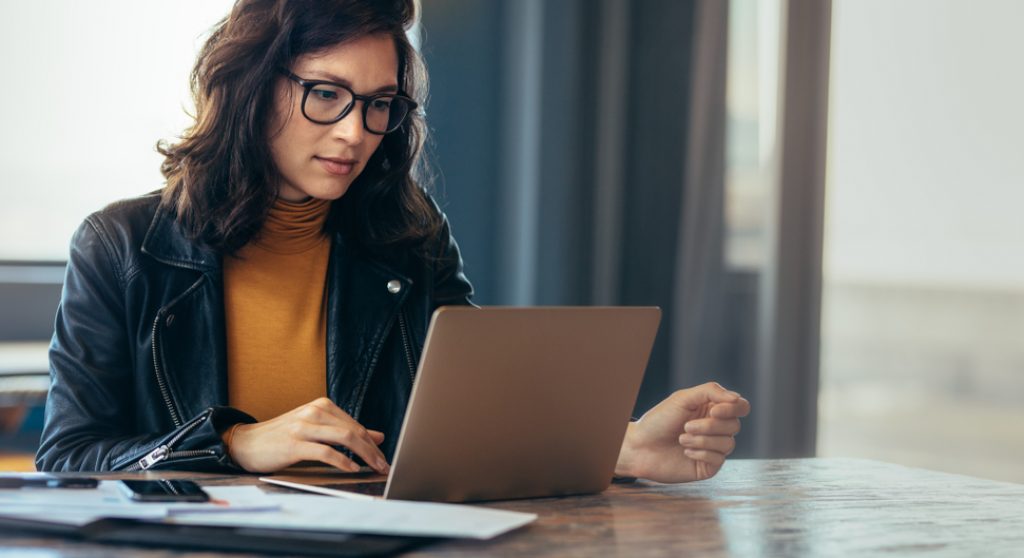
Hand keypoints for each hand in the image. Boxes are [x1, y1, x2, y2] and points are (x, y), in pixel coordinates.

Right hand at [226, 397, 389, 473]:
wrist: (245, 442)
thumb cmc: (282, 437)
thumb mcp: (316, 429)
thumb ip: (344, 431)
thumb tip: (378, 436)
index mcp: (321, 406)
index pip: (356, 425)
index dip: (373, 443)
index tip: (383, 458)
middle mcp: (314, 412)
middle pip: (354, 431)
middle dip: (373, 450)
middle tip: (384, 466)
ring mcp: (304, 426)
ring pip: (344, 438)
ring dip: (364, 455)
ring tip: (374, 468)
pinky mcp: (294, 444)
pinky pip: (325, 452)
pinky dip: (342, 461)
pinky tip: (352, 469)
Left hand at [615, 382, 749, 482]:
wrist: (640, 447)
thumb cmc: (659, 420)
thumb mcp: (683, 398)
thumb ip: (711, 392)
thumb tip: (736, 398)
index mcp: (712, 409)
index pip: (740, 407)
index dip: (733, 409)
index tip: (714, 411)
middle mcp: (716, 429)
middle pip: (734, 425)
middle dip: (709, 426)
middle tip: (686, 426)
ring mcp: (713, 448)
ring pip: (728, 443)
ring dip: (702, 440)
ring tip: (681, 439)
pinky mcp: (708, 466)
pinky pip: (719, 459)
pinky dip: (701, 453)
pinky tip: (685, 451)